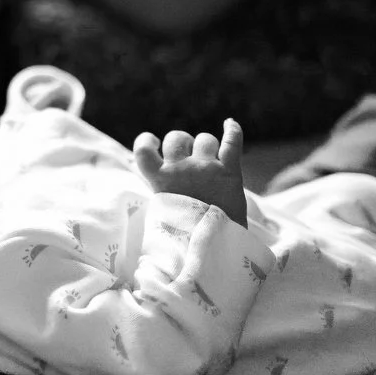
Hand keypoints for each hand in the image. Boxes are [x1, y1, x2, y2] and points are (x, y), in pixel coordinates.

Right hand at [133, 120, 247, 226]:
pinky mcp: (230, 173)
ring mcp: (206, 169)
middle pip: (177, 138)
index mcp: (160, 180)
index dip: (146, 140)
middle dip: (184, 144)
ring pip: (205, 140)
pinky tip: (230, 124)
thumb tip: (154, 180)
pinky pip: (232, 142)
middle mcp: (181, 169)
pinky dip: (232, 130)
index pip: (143, 149)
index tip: (154, 142)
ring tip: (212, 161)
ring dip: (208, 147)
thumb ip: (161, 193)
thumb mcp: (163, 213)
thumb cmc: (185, 237)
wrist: (214, 251)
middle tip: (190, 159)